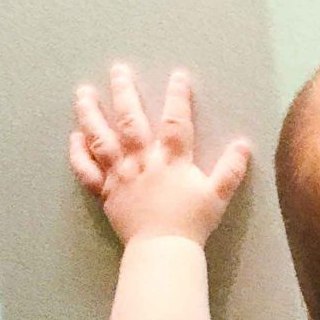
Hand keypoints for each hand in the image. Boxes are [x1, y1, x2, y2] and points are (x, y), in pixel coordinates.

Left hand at [69, 64, 249, 245]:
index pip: (175, 121)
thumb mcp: (218, 195)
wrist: (163, 250)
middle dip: (124, 93)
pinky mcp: (106, 192)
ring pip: (101, 139)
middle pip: (130, 121)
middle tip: (118, 70)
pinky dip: (79, 153)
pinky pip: (87, 170)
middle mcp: (143, 161)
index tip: (178, 75)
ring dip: (91, 114)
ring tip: (83, 93)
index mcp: (172, 160)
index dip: (178, 97)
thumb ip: (231, 169)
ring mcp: (121, 175)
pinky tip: (75, 136)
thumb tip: (244, 144)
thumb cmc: (192, 222)